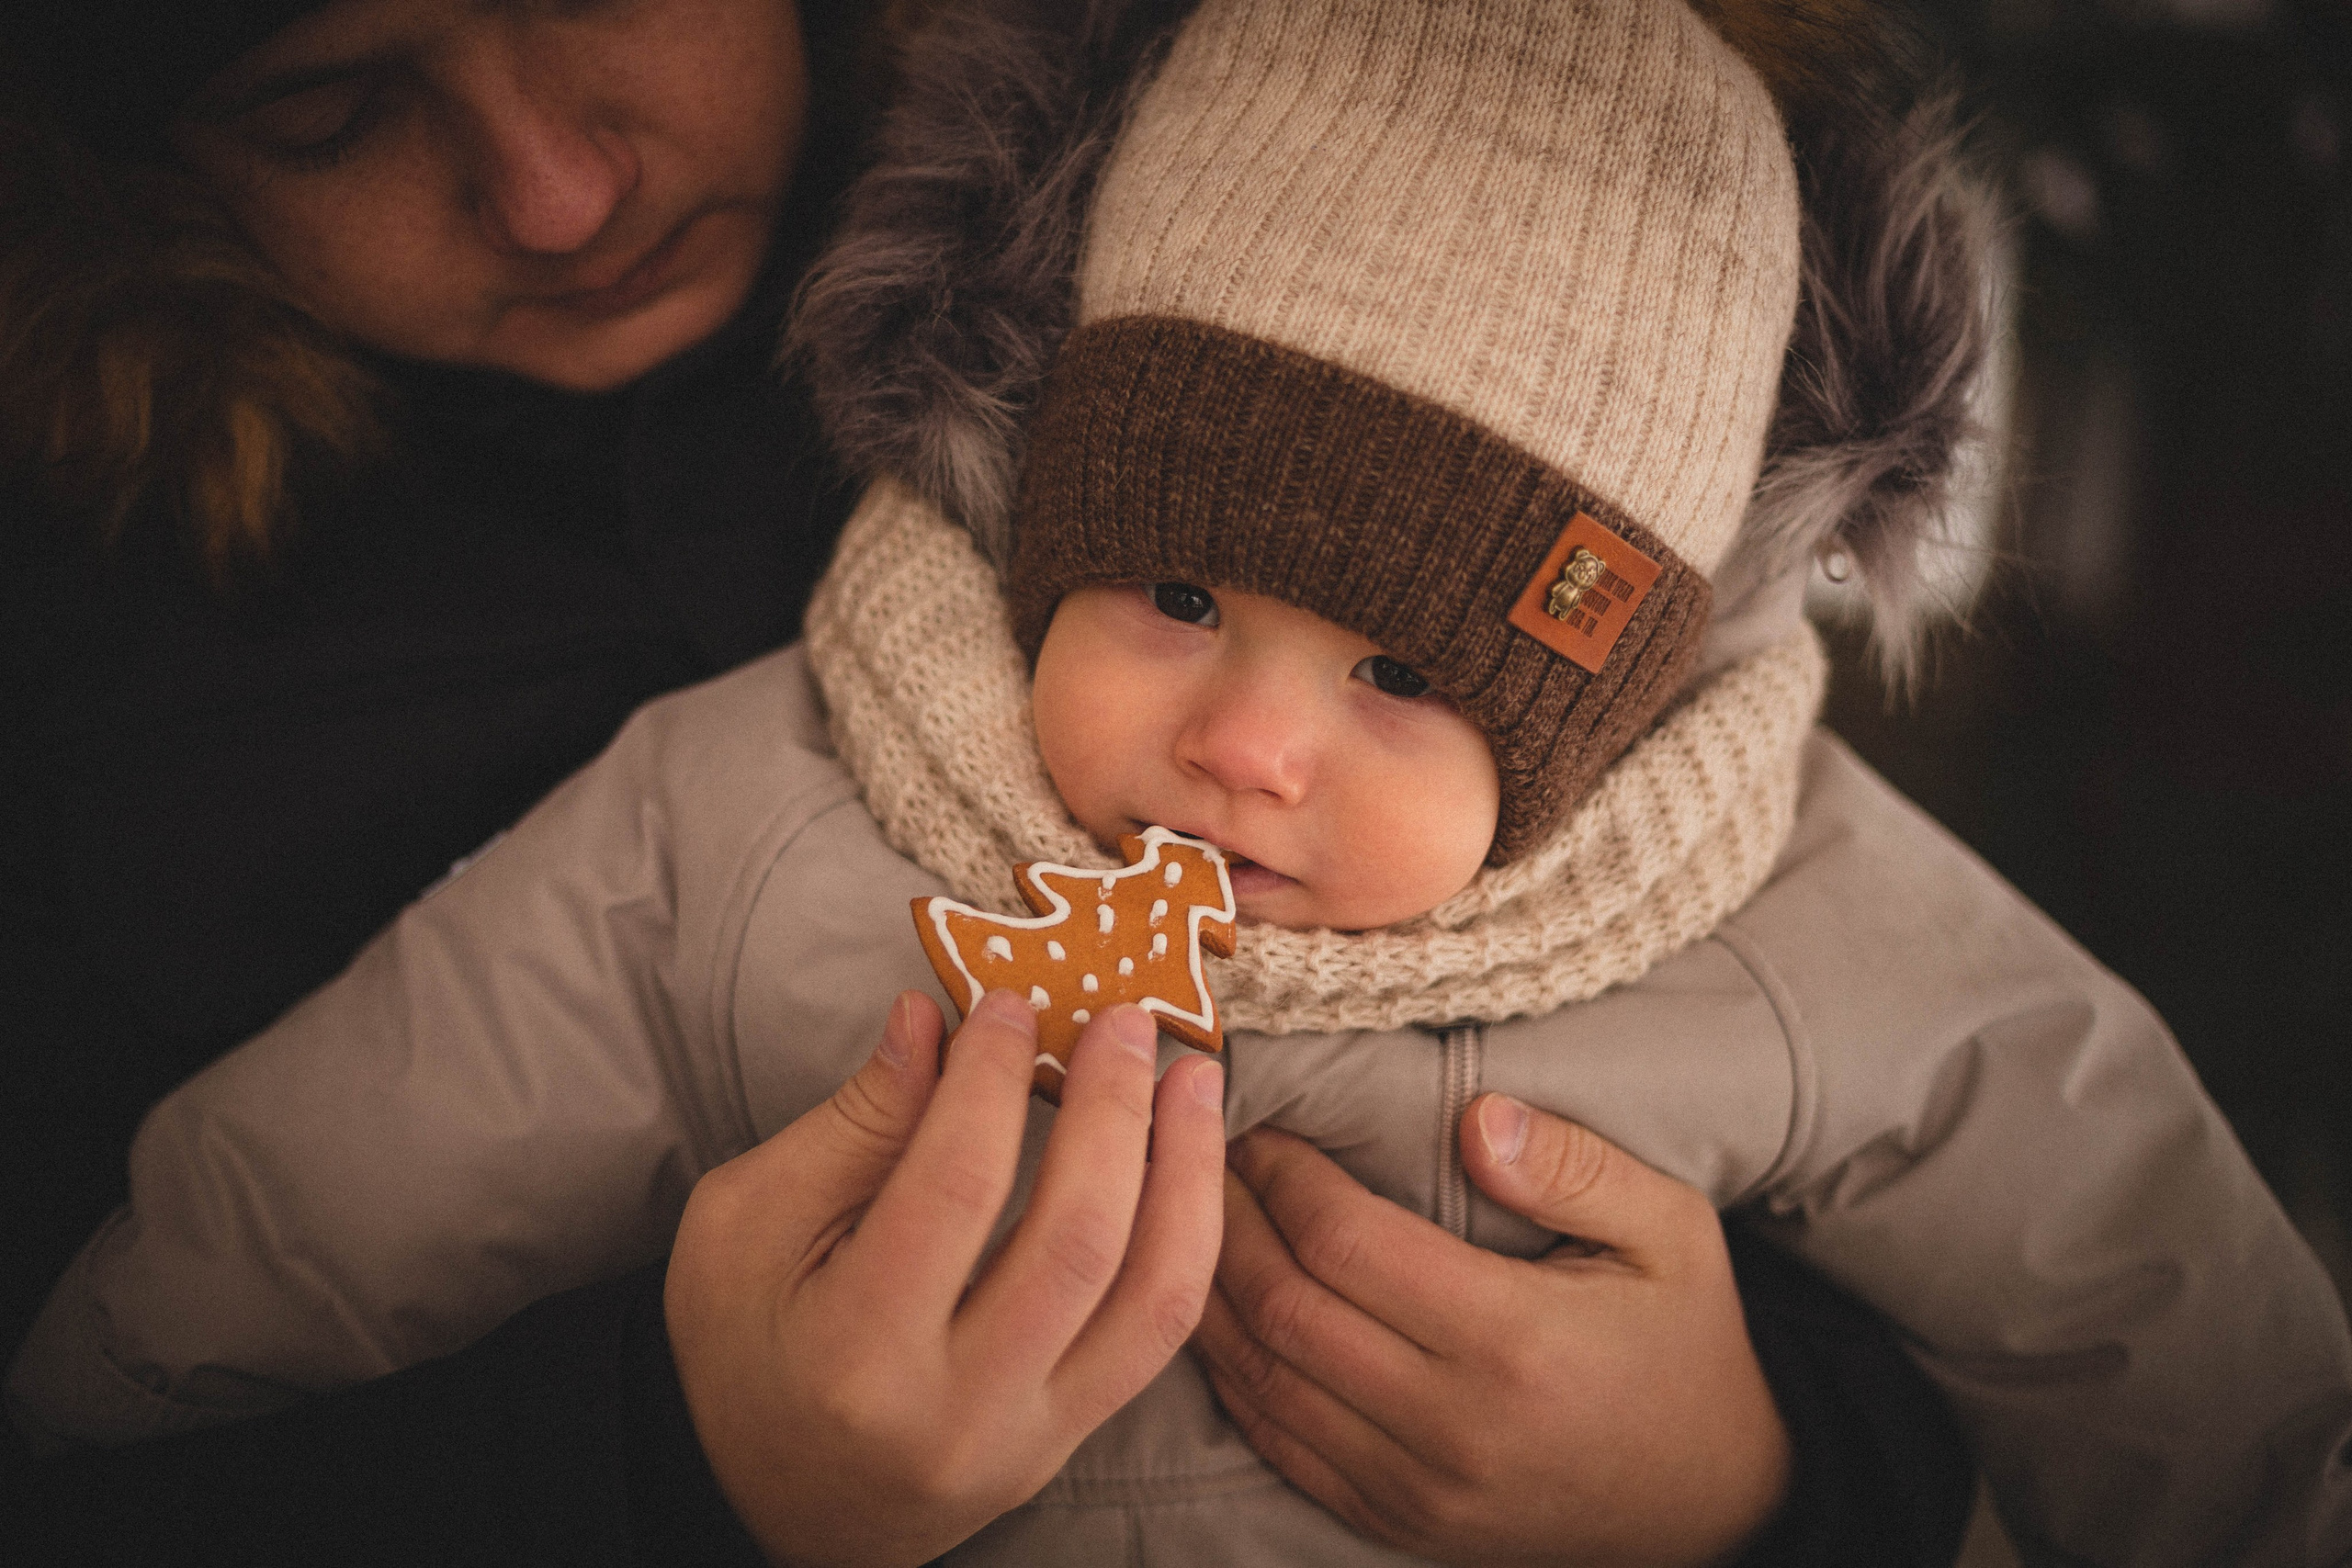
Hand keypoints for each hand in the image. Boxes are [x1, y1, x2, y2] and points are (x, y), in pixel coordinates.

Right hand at [665, 989, 1225, 1566]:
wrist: (781, 1503)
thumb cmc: (746, 1348)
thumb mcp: (747, 1227)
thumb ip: (850, 1127)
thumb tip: (929, 1021)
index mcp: (854, 1353)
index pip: (954, 1189)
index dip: (992, 1081)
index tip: (1010, 1005)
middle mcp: (955, 1409)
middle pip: (1074, 1240)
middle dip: (1112, 1112)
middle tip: (1123, 1021)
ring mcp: (1029, 1436)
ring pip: (1151, 1296)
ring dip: (1186, 1172)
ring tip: (1193, 1079)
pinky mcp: (1071, 1436)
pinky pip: (1161, 1331)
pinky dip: (1189, 1237)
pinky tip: (1189, 1160)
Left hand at [1195, 1095, 1790, 1567]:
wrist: (1712, 1501)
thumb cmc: (1684, 1341)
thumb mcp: (1674, 1230)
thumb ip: (1575, 1165)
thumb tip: (1474, 1117)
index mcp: (1516, 1341)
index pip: (1347, 1242)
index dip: (1284, 1174)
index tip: (1262, 1123)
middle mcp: (1453, 1424)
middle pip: (1286, 1308)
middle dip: (1226, 1219)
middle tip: (1203, 1155)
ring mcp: (1418, 1487)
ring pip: (1265, 1381)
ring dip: (1211, 1292)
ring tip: (1192, 1217)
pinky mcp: (1397, 1521)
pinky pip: (1280, 1444)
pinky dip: (1234, 1373)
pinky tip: (1218, 1311)